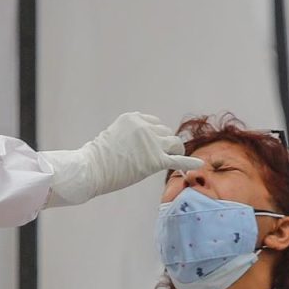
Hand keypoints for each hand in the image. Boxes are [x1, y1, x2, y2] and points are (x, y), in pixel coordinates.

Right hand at [42, 113, 203, 207]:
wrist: (90, 170)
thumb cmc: (95, 158)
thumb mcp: (112, 135)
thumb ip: (129, 134)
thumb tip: (143, 144)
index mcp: (133, 118)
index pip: (153, 123)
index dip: (155, 135)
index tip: (151, 145)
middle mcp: (144, 127)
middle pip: (165, 132)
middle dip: (164, 143)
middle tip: (159, 155)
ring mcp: (151, 143)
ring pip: (174, 143)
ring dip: (176, 150)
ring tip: (174, 159)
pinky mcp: (155, 160)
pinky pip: (177, 159)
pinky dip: (189, 162)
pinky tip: (199, 164)